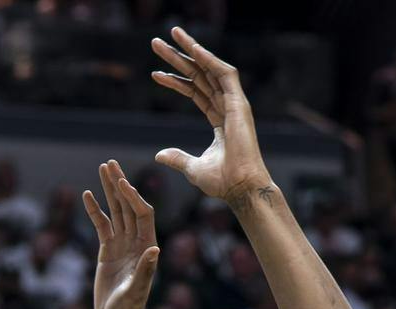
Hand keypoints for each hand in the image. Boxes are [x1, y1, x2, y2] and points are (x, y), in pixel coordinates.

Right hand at [81, 160, 160, 308]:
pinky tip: (87, 195)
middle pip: (129, 207)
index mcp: (147, 248)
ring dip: (109, 191)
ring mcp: (122, 245)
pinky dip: (94, 210)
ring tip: (102, 169)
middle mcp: (137, 243)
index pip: (143, 215)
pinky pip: (101, 225)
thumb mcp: (136, 292)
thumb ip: (145, 271)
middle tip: (110, 163)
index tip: (122, 183)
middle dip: (120, 185)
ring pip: (116, 212)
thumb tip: (155, 250)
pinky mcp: (108, 251)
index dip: (134, 198)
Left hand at [150, 28, 273, 203]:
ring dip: (191, 49)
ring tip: (171, 34)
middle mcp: (228, 108)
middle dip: (177, 58)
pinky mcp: (239, 104)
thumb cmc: (223, 182)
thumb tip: (159, 155)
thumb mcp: (193, 168)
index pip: (195, 92)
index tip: (155, 74)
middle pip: (199, 76)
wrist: (241, 188)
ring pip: (210, 69)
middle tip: (155, 44)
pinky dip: (209, 59)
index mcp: (220, 121)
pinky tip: (193, 48)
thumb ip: (178, 158)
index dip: (175, 81)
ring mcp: (235, 104)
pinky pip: (224, 73)